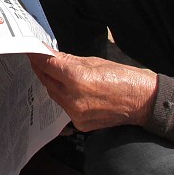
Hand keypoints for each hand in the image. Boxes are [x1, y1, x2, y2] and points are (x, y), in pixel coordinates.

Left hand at [29, 53, 157, 131]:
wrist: (143, 101)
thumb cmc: (123, 77)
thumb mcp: (95, 61)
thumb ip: (69, 60)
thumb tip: (51, 55)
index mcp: (76, 78)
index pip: (48, 65)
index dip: (37, 57)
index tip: (31, 50)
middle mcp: (73, 98)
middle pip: (47, 81)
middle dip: (42, 70)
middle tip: (39, 60)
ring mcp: (76, 113)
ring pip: (54, 95)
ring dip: (52, 84)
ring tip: (54, 73)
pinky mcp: (81, 124)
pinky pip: (65, 108)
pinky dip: (64, 98)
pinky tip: (69, 90)